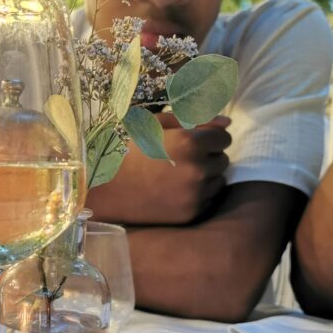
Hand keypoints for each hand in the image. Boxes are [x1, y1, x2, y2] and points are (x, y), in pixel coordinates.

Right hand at [87, 114, 230, 225]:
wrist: (105, 189)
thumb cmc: (127, 150)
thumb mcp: (155, 126)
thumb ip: (194, 119)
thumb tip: (227, 123)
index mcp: (190, 142)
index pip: (224, 138)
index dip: (209, 137)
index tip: (193, 141)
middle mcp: (197, 169)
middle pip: (223, 159)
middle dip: (208, 157)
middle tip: (181, 159)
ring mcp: (195, 194)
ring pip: (218, 180)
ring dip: (206, 176)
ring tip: (178, 175)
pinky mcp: (191, 213)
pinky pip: (209, 199)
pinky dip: (199, 194)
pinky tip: (176, 190)